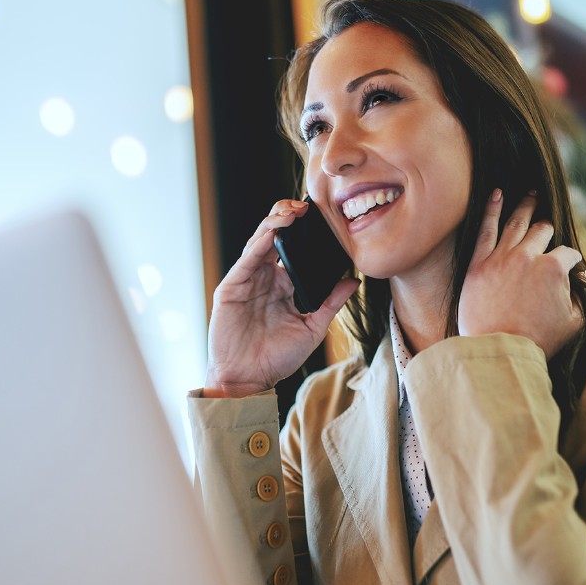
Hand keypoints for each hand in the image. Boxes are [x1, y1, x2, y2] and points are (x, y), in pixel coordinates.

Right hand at [204, 200, 359, 397]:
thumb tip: (354, 281)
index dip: (305, 231)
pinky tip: (274, 230)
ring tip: (293, 210)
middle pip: (275, 237)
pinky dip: (260, 243)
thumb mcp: (312, 328)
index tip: (323, 216)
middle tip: (307, 204)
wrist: (249, 380)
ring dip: (275, 222)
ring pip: (260, 241)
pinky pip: (247, 259)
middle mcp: (264, 277)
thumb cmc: (277, 357)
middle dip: (289, 216)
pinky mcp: (232, 287)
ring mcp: (247, 280)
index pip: (293, 249)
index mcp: (282, 284)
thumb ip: (331, 302)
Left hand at [457, 189, 585, 358]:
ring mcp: (502, 257)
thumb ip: (581, 296)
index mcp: (554, 268)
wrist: (500, 351)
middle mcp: (529, 256)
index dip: (573, 262)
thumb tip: (580, 278)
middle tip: (548, 221)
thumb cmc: (538, 341)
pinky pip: (486, 229)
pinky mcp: (479, 264)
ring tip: (530, 194)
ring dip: (526, 206)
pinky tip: (497, 194)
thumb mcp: (574, 322)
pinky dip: (492, 209)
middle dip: (548, 227)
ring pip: (516, 223)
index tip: (572, 271)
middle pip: (543, 231)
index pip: (568, 254)